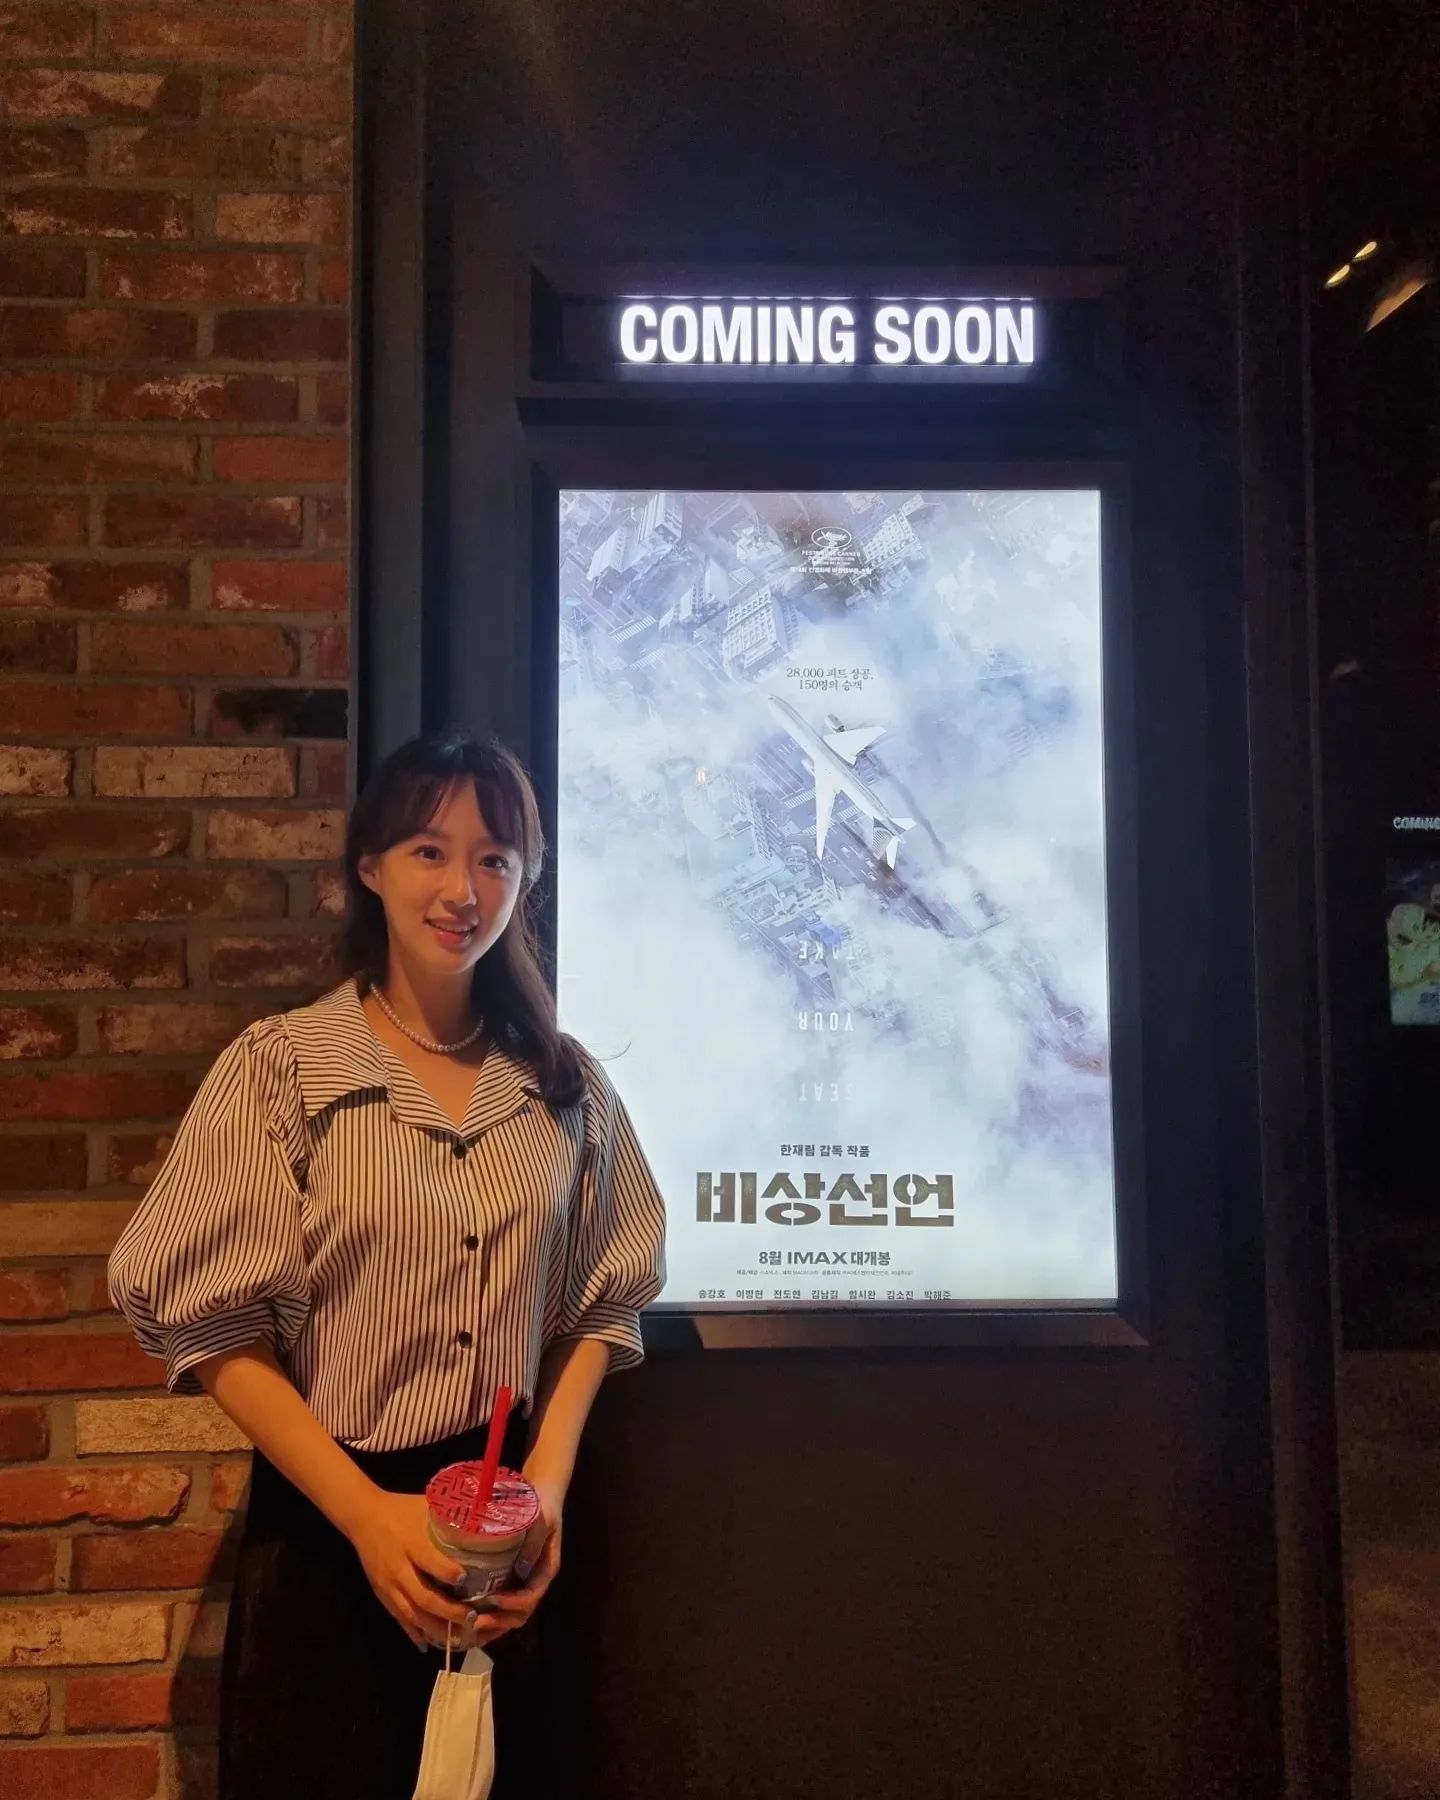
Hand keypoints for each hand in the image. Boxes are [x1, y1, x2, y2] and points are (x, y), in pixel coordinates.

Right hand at [345, 1487, 474, 1651]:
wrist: (364, 1517)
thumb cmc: (402, 1509)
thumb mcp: (426, 1506)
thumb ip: (450, 1515)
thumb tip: (483, 1518)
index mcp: (410, 1543)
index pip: (428, 1560)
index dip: (446, 1572)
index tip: (465, 1579)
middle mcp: (398, 1568)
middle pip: (422, 1596)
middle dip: (447, 1611)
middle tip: (472, 1618)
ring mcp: (388, 1585)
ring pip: (411, 1614)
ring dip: (434, 1629)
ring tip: (458, 1639)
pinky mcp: (382, 1595)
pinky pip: (399, 1618)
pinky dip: (413, 1633)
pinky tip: (428, 1644)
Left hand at [477, 1476, 564, 1644]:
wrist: (541, 1490)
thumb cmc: (541, 1504)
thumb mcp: (540, 1520)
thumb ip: (533, 1543)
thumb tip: (521, 1570)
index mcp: (545, 1569)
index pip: (532, 1596)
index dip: (514, 1603)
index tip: (494, 1600)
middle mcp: (534, 1579)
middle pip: (521, 1613)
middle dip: (499, 1622)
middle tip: (474, 1622)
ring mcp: (522, 1580)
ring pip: (510, 1613)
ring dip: (492, 1624)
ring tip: (468, 1626)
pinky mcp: (509, 1576)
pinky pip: (501, 1603)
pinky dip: (488, 1614)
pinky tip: (469, 1615)